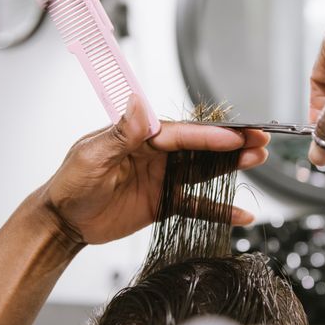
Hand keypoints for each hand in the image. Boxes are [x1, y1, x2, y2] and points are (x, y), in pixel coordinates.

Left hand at [39, 95, 269, 244]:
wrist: (64, 221)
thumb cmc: (71, 184)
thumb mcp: (91, 157)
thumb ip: (120, 133)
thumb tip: (139, 104)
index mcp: (141, 137)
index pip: (181, 134)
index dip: (210, 136)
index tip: (236, 137)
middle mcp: (157, 153)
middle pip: (200, 147)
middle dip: (231, 144)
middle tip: (261, 141)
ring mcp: (163, 177)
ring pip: (204, 170)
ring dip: (231, 167)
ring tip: (259, 160)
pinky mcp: (165, 201)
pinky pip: (196, 205)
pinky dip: (218, 210)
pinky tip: (241, 214)